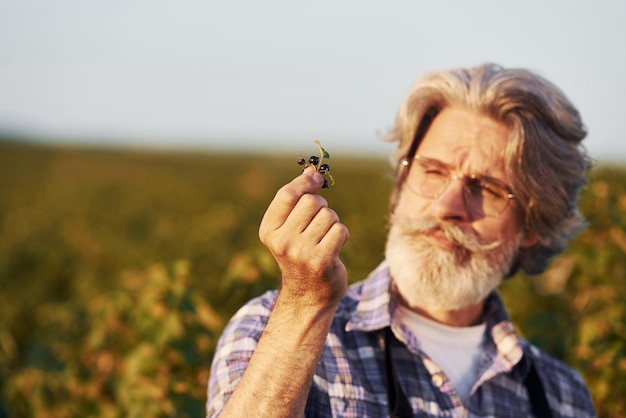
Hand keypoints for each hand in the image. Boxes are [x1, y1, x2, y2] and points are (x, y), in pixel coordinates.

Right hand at [259, 166, 348, 306]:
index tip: (315, 178)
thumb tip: (313, 169)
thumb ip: (299, 198)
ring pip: (329, 215)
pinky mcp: (322, 261)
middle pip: (312, 202)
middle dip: (321, 207)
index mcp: (269, 230)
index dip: (305, 181)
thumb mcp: (291, 226)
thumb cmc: (301, 253)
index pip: (287, 194)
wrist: (307, 295)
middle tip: (318, 224)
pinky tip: (333, 248)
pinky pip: (340, 230)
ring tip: (324, 239)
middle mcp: (282, 241)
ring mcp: (301, 252)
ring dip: (332, 223)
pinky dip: (341, 235)